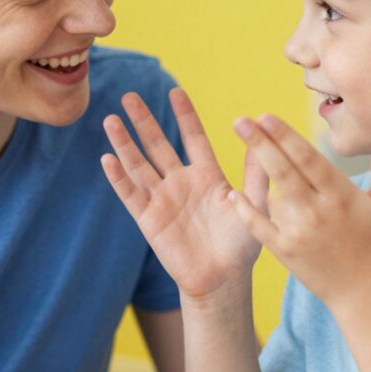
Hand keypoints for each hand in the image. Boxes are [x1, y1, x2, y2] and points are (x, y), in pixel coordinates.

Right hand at [101, 89, 266, 300]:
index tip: (175, 91)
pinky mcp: (149, 219)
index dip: (184, 115)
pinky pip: (130, 195)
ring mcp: (162, 200)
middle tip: (129, 96)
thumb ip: (257, 172)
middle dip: (144, 121)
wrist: (222, 280)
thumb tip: (263, 136)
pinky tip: (107, 159)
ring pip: (139, 165)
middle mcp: (181, 183)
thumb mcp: (254, 203)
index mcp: (207, 176)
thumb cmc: (241, 245)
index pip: (192, 138)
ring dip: (124, 143)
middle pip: (158, 145)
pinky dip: (118, 178)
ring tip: (111, 120)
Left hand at [227, 115, 370, 308]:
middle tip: (241, 120)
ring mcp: (299, 233)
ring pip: (272, 196)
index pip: (309, 160)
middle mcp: (318, 212)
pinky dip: (246, 211)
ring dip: (256, 171)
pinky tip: (233, 193)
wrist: (366, 294)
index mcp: (341, 196)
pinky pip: (260, 228)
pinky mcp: (285, 252)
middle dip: (261, 144)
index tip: (266, 116)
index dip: (286, 137)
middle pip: (284, 172)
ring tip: (240, 140)